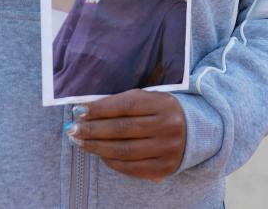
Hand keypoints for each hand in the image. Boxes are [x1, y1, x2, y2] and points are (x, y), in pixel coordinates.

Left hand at [65, 89, 185, 182]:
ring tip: (80, 142)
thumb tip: (87, 111)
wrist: (194, 131)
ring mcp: (167, 149)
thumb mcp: (147, 99)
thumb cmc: (160, 110)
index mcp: (161, 103)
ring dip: (97, 147)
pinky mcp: (165, 168)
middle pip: (122, 130)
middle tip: (73, 130)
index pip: (124, 106)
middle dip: (93, 130)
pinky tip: (100, 155)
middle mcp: (166, 126)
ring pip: (124, 151)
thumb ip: (121, 103)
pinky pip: (132, 168)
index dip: (99, 109)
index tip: (78, 111)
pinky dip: (113, 162)